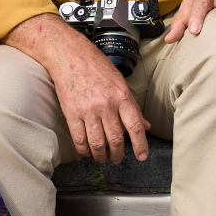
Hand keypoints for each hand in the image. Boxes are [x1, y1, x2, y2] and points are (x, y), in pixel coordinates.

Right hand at [48, 27, 152, 162]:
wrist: (69, 56)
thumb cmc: (97, 67)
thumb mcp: (120, 83)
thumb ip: (132, 106)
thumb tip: (146, 125)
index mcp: (122, 96)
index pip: (135, 126)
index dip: (141, 145)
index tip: (142, 156)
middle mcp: (106, 105)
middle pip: (116, 140)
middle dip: (118, 155)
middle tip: (117, 159)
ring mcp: (88, 110)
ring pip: (98, 143)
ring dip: (101, 156)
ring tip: (102, 158)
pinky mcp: (72, 113)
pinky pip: (79, 139)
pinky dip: (84, 150)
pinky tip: (87, 152)